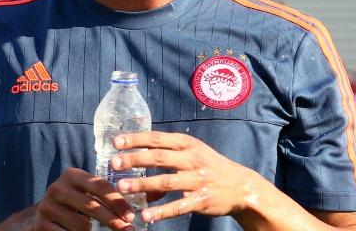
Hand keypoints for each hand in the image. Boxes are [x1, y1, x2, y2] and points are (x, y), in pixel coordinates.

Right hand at [31, 167, 135, 229]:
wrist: (43, 213)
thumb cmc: (75, 200)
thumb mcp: (86, 191)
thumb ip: (104, 193)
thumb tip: (130, 212)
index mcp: (72, 175)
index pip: (100, 186)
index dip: (118, 202)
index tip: (131, 216)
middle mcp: (57, 188)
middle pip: (92, 206)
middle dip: (112, 220)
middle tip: (127, 229)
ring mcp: (47, 206)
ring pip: (81, 224)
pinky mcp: (41, 224)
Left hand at [111, 132, 264, 222]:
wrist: (241, 186)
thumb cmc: (211, 168)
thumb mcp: (193, 156)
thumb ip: (167, 162)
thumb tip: (141, 178)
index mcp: (189, 145)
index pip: (158, 139)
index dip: (136, 139)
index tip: (116, 141)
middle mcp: (192, 160)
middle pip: (159, 158)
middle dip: (134, 159)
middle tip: (114, 162)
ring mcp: (198, 180)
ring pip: (166, 182)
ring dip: (142, 184)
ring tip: (121, 187)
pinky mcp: (201, 200)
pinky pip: (178, 206)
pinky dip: (161, 211)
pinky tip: (145, 216)